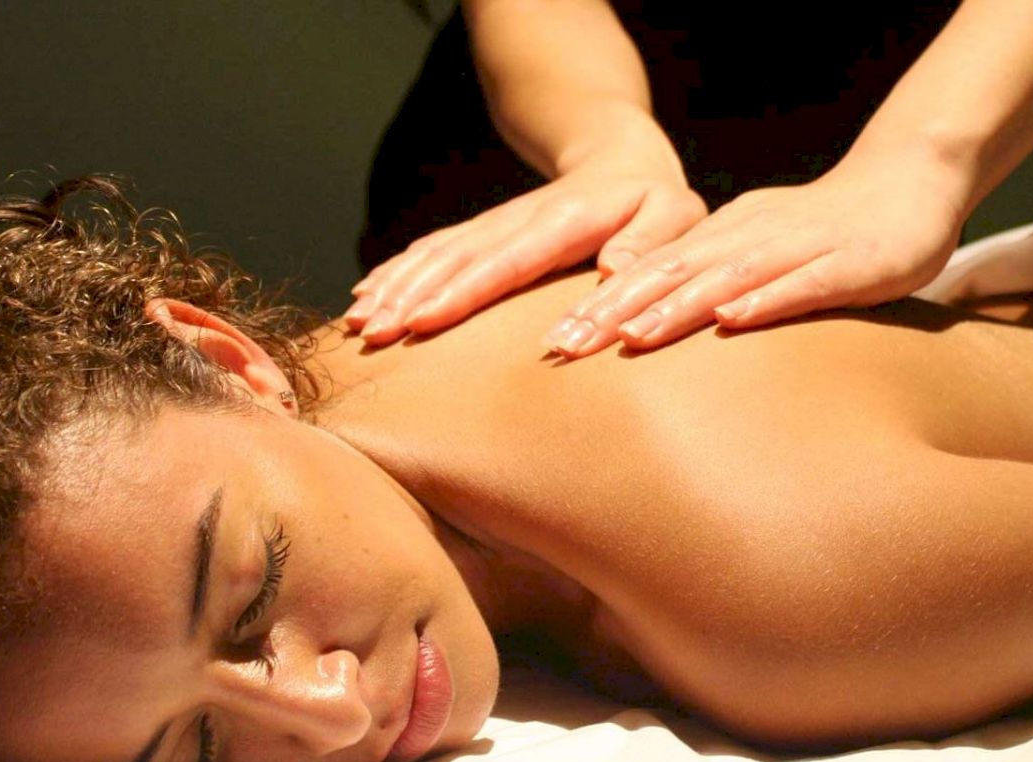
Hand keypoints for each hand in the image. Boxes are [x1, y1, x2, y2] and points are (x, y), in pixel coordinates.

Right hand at [344, 129, 705, 346]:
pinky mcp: (482, 234)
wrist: (618, 157)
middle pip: (456, 259)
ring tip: (360, 322)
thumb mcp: (672, 216)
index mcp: (565, 222)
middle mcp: (518, 221)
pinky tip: (367, 295)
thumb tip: (612, 270)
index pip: (507, 260)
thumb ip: (648, 242)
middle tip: (373, 335)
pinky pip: (432, 251)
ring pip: (435, 254)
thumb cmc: (655, 200)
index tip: (423, 320)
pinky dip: (397, 272)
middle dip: (410, 296)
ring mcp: (494, 226)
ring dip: (394, 286)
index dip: (463, 291)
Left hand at [543, 156, 965, 357]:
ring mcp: (799, 247)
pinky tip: (733, 319)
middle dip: (616, 310)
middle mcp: (749, 238)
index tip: (553, 341)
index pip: (649, 273)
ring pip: (728, 276)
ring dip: (677, 307)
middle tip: (567, 345)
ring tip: (631, 336)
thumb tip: (639, 327)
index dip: (600, 306)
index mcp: (720, 239)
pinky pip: (804, 282)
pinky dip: (767, 299)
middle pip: (672, 274)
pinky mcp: (850, 263)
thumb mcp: (750, 255)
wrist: (907, 185)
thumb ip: (702, 285)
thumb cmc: (819, 234)